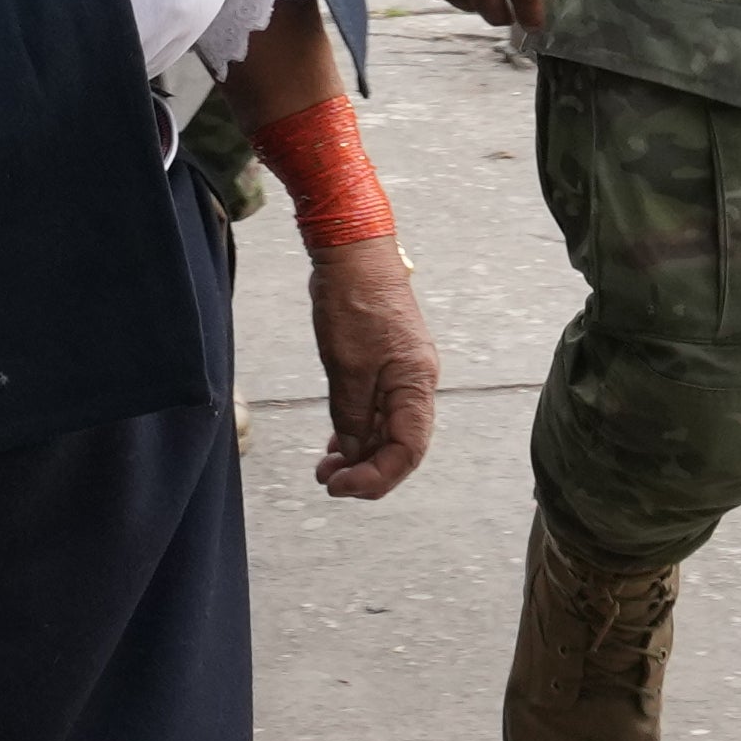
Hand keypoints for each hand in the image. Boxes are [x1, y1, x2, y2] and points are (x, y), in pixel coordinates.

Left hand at [307, 235, 441, 498]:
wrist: (353, 254)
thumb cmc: (354, 303)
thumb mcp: (346, 368)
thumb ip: (352, 416)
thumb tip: (355, 455)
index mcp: (415, 385)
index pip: (408, 451)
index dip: (377, 477)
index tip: (340, 486)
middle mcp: (415, 384)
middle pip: (400, 445)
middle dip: (366, 470)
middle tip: (327, 481)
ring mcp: (399, 374)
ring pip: (386, 429)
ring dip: (359, 454)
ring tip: (325, 468)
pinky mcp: (383, 365)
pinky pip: (376, 410)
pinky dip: (357, 431)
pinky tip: (335, 443)